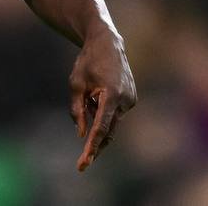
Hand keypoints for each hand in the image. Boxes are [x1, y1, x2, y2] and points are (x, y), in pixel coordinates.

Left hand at [68, 30, 135, 171]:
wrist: (107, 43)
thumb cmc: (88, 61)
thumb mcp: (76, 84)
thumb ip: (77, 111)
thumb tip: (82, 134)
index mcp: (111, 94)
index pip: (100, 128)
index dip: (91, 148)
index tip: (84, 164)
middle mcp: (125, 99)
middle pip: (108, 130)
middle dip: (95, 144)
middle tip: (82, 163)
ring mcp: (131, 100)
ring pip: (111, 122)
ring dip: (97, 118)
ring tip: (90, 94)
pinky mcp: (132, 99)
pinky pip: (114, 114)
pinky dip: (104, 112)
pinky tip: (98, 93)